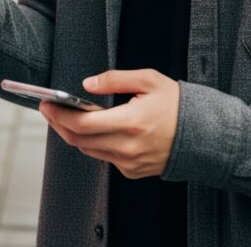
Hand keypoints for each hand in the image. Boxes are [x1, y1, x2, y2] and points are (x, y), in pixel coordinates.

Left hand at [39, 69, 179, 178]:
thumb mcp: (148, 80)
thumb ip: (114, 79)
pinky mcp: (133, 171)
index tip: (46, 103)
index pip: (83, 124)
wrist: (204, 134)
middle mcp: (129, 147)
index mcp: (131, 123)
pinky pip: (105, 157)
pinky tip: (91, 129)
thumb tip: (88, 84)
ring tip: (64, 116)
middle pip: (80, 140)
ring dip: (73, 134)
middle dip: (59, 124)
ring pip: (89, 151)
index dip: (60, 115)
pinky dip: (94, 143)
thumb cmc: (177, 104)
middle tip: (48, 109)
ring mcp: (130, 163)